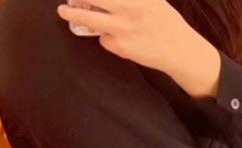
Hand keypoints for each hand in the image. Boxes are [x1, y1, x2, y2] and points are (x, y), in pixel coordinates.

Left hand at [57, 0, 220, 97]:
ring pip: (91, 19)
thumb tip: (108, 0)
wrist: (178, 49)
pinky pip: (104, 40)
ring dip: (74, 15)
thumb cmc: (166, 23)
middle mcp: (129, 8)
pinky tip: (117, 39)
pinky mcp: (121, 47)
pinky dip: (106, 38)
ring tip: (64, 11)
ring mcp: (123, 28)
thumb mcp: (152, 1)